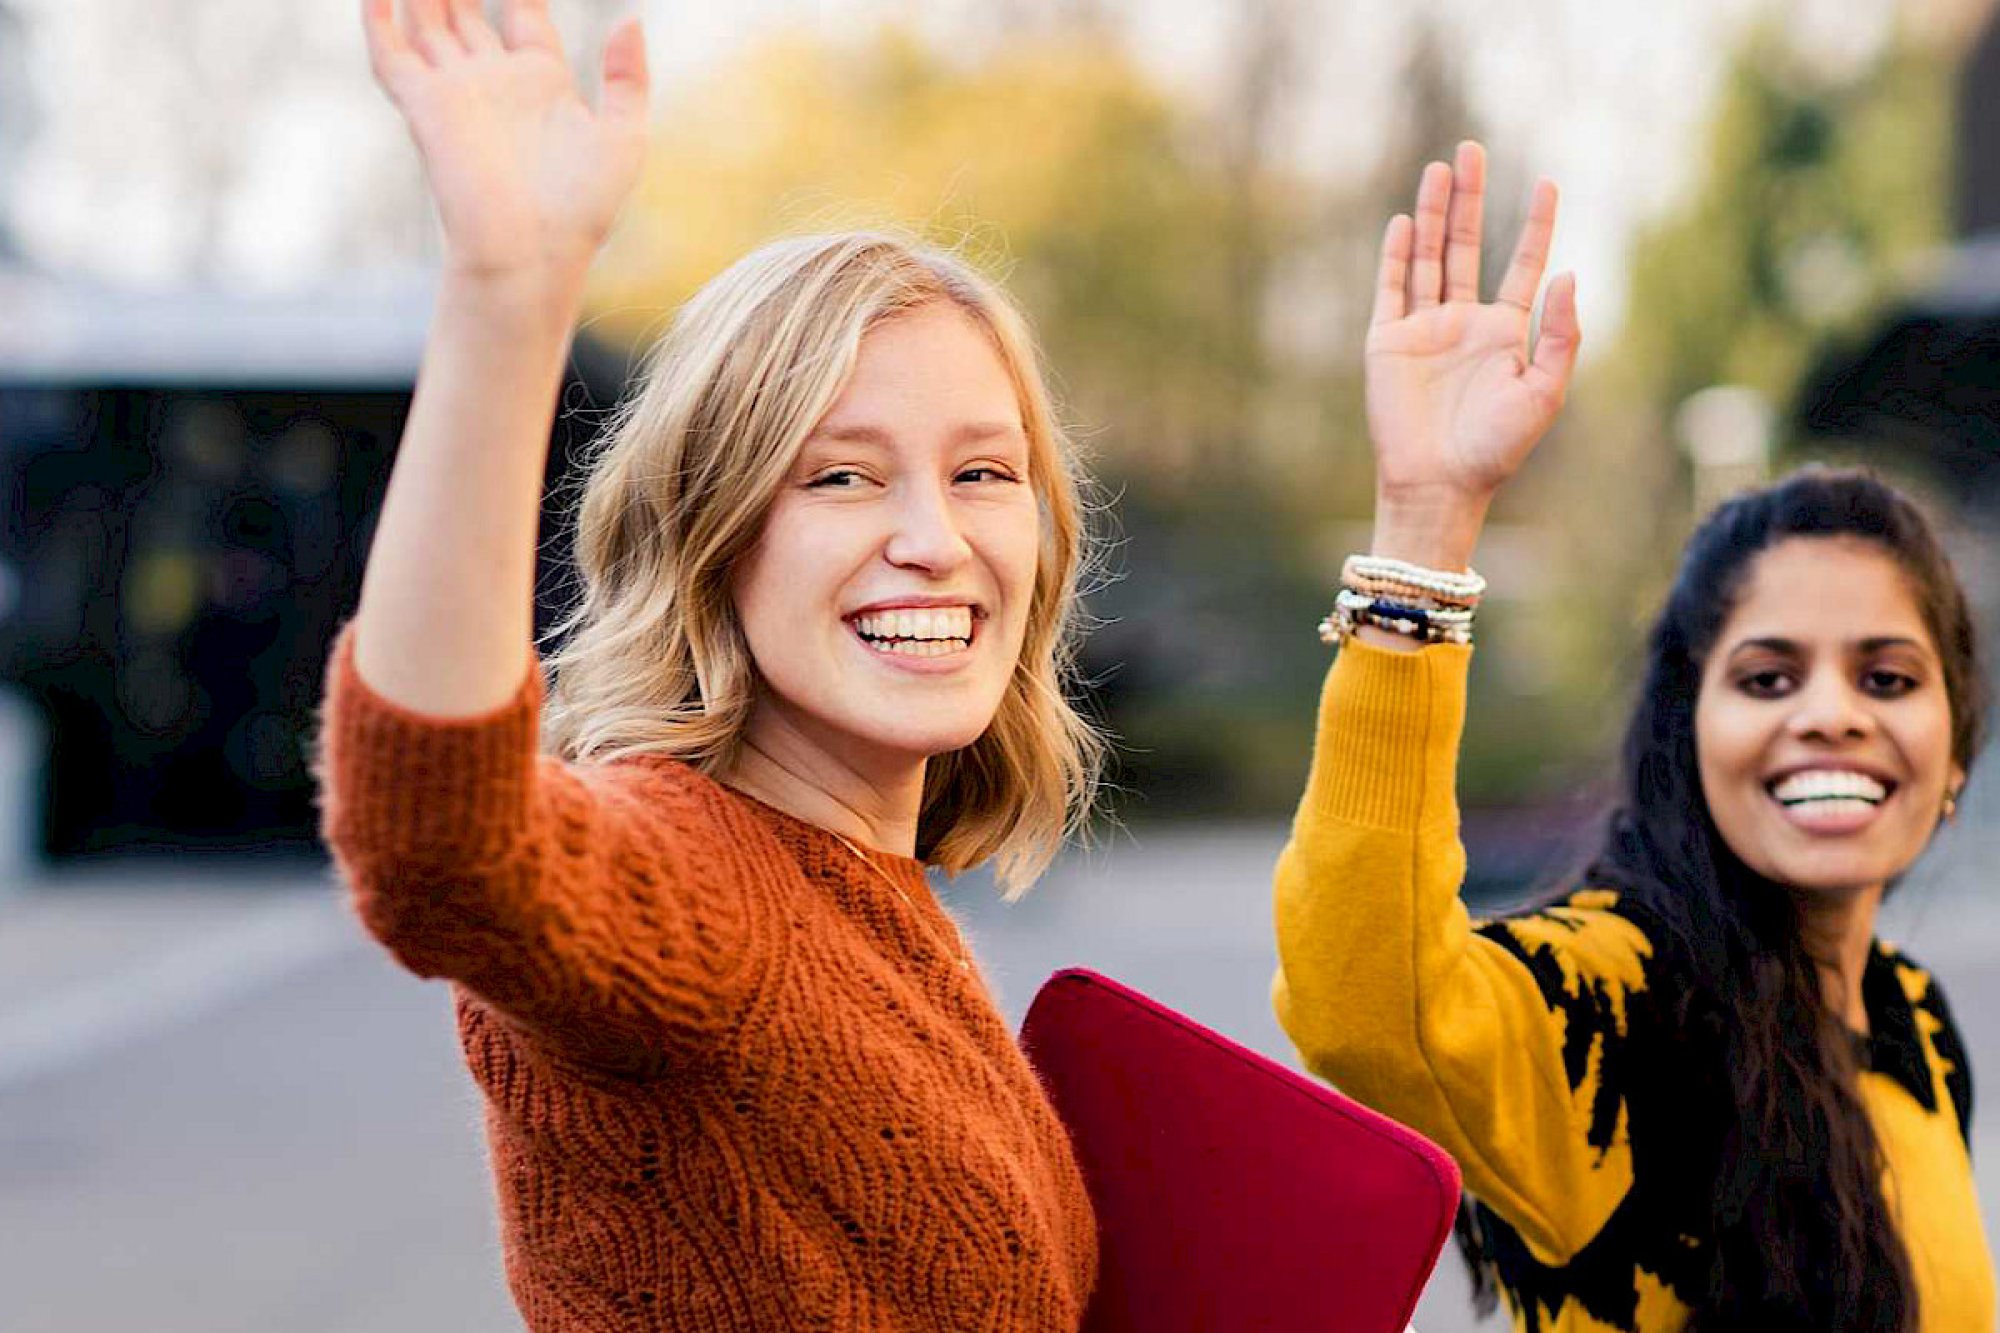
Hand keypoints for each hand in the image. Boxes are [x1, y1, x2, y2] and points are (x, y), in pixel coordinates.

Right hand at [363, 0, 650, 286]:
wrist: (532, 253)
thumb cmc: (582, 208)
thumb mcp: (624, 137)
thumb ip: (627, 78)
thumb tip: (631, 19)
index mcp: (541, 81)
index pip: (521, 11)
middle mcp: (493, 81)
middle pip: (466, 11)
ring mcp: (456, 91)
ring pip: (427, 21)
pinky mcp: (425, 107)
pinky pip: (391, 54)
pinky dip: (379, 21)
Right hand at [1365, 142, 1579, 513]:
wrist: (1440, 484)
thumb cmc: (1496, 447)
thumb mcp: (1545, 390)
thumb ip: (1560, 332)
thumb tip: (1568, 272)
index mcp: (1503, 333)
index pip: (1522, 264)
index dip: (1535, 225)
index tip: (1547, 182)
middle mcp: (1462, 323)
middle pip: (1466, 246)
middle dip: (1471, 199)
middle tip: (1473, 150)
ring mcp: (1423, 330)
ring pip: (1428, 258)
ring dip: (1433, 214)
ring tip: (1441, 168)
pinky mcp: (1387, 343)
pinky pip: (1391, 290)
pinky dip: (1396, 255)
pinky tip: (1404, 221)